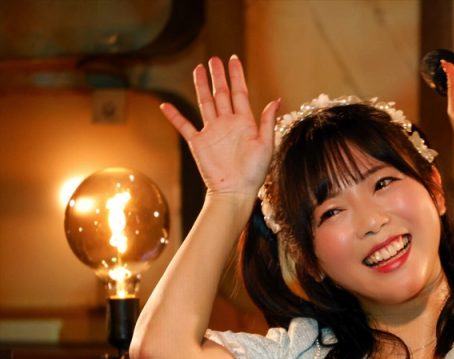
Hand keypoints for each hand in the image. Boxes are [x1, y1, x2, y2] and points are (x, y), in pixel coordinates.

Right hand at [160, 55, 279, 199]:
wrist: (235, 191)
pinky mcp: (198, 143)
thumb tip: (276, 99)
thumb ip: (267, 121)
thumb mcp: (266, 144)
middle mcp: (227, 123)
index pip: (240, 92)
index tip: (234, 59)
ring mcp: (212, 132)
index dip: (237, 76)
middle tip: (214, 59)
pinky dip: (174, 116)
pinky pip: (184, 126)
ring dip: (201, 86)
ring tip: (198, 69)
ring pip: (205, 103)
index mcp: (244, 122)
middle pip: (221, 93)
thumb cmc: (254, 172)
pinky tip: (165, 105)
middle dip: (218, 76)